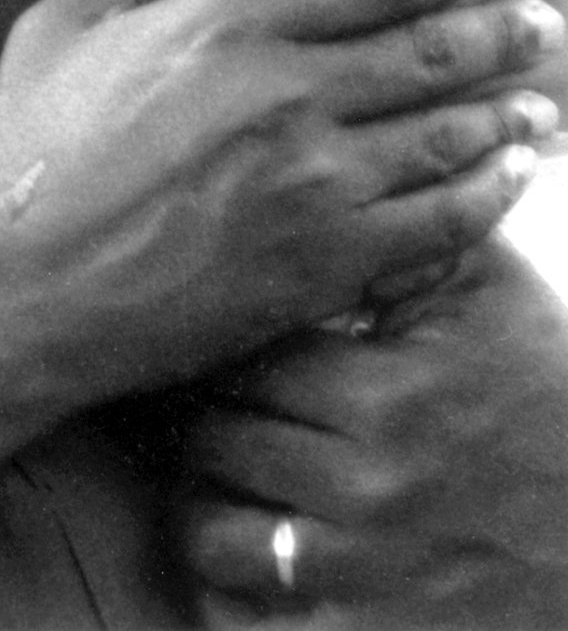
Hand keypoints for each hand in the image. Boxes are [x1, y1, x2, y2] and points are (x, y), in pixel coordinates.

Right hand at [0, 0, 559, 403]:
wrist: (24, 291)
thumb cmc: (32, 154)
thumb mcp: (61, 28)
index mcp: (223, 20)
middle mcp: (283, 91)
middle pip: (431, 47)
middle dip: (501, 29)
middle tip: (540, 21)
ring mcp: (312, 182)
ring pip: (448, 133)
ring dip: (509, 112)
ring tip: (540, 102)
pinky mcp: (326, 263)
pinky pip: (440, 223)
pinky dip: (488, 195)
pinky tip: (509, 178)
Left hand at [177, 233, 567, 624]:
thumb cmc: (545, 390)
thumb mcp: (493, 295)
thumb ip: (411, 224)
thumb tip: (337, 153)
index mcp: (387, 396)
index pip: (243, 360)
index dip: (223, 345)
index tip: (217, 335)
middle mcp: (367, 489)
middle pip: (215, 442)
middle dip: (204, 416)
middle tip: (203, 401)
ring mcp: (367, 574)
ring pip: (213, 534)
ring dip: (204, 503)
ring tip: (217, 477)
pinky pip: (252, 621)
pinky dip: (233, 590)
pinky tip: (246, 549)